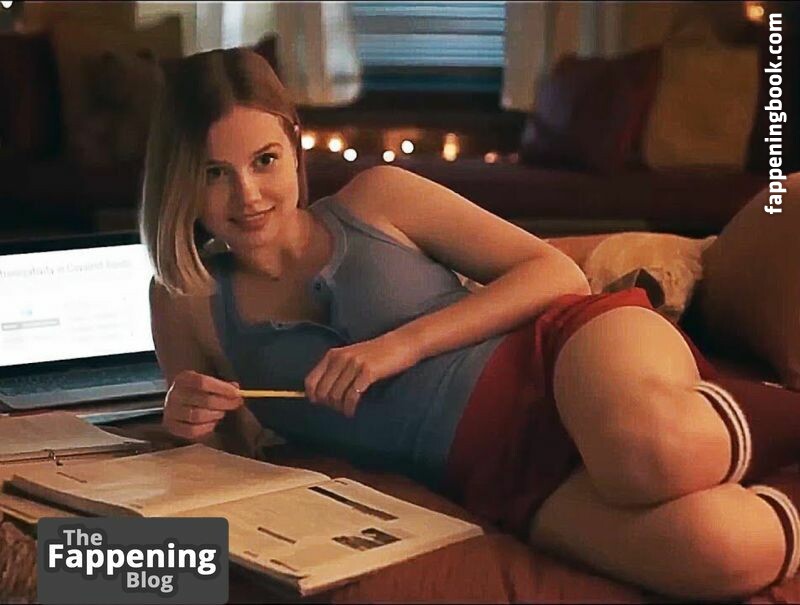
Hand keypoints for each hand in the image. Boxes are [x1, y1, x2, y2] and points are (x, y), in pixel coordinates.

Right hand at [163, 370, 243, 440]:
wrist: (178, 402)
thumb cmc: (198, 391)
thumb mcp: (208, 382)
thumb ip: (222, 385)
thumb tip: (236, 388)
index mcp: (183, 378)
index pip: (202, 382)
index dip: (221, 388)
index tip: (236, 392)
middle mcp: (174, 394)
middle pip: (203, 400)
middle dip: (224, 403)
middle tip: (236, 403)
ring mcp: (170, 411)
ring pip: (197, 416)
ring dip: (215, 415)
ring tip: (222, 413)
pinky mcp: (171, 426)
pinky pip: (192, 431)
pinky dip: (206, 428)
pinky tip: (212, 423)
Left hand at [304, 333, 420, 417]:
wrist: (401, 344)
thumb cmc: (377, 355)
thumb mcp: (351, 357)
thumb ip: (335, 371)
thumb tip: (320, 395)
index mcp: (333, 355)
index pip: (311, 381)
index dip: (313, 397)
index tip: (321, 404)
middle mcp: (340, 358)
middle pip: (323, 392)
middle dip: (328, 405)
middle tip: (338, 409)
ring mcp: (354, 364)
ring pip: (336, 396)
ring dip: (340, 408)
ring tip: (347, 411)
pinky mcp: (368, 372)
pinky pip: (352, 396)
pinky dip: (350, 408)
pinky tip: (353, 411)